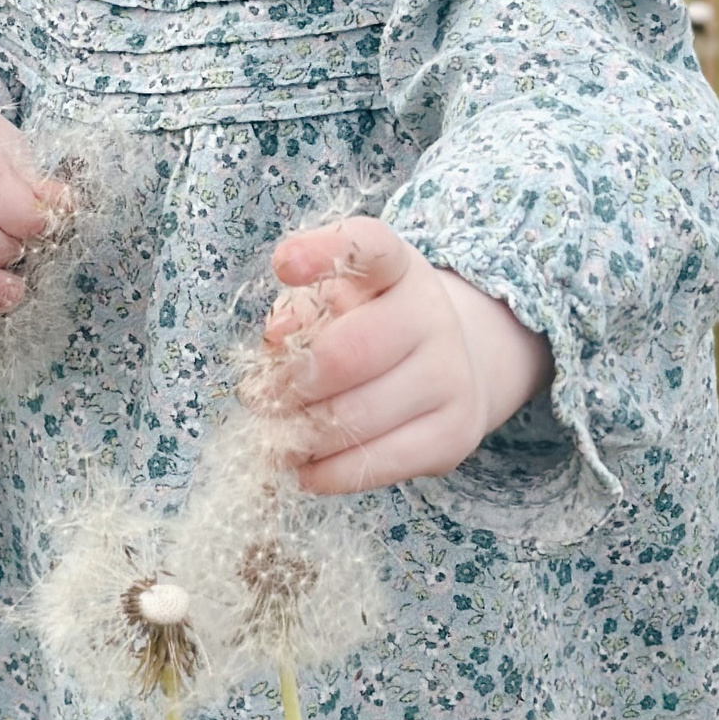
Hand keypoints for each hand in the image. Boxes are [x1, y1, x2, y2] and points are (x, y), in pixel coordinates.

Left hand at [253, 217, 551, 493]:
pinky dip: (326, 473)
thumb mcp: (335, 303)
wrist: (451, 368)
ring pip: (355, 417)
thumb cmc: (368, 329)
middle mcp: (433, 314)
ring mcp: (452, 376)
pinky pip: (377, 463)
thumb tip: (276, 341)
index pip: (368, 247)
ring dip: (299, 434)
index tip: (284, 265)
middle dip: (288, 385)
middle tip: (261, 400)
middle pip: (346, 354)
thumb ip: (298, 313)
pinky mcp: (457, 433)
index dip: (325, 252)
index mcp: (397, 267)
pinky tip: (305, 467)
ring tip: (276, 437)